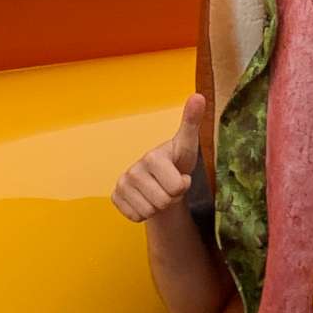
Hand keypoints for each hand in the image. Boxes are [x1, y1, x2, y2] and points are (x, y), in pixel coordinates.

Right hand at [112, 93, 205, 222]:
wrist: (160, 180)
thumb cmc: (176, 162)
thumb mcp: (187, 145)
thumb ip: (192, 122)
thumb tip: (198, 96)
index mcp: (152, 157)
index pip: (177, 187)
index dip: (182, 186)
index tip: (180, 174)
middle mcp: (133, 169)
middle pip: (163, 202)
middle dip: (171, 198)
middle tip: (169, 185)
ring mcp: (122, 184)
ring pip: (149, 211)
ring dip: (159, 206)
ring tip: (159, 191)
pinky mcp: (115, 197)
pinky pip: (136, 217)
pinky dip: (145, 213)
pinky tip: (146, 198)